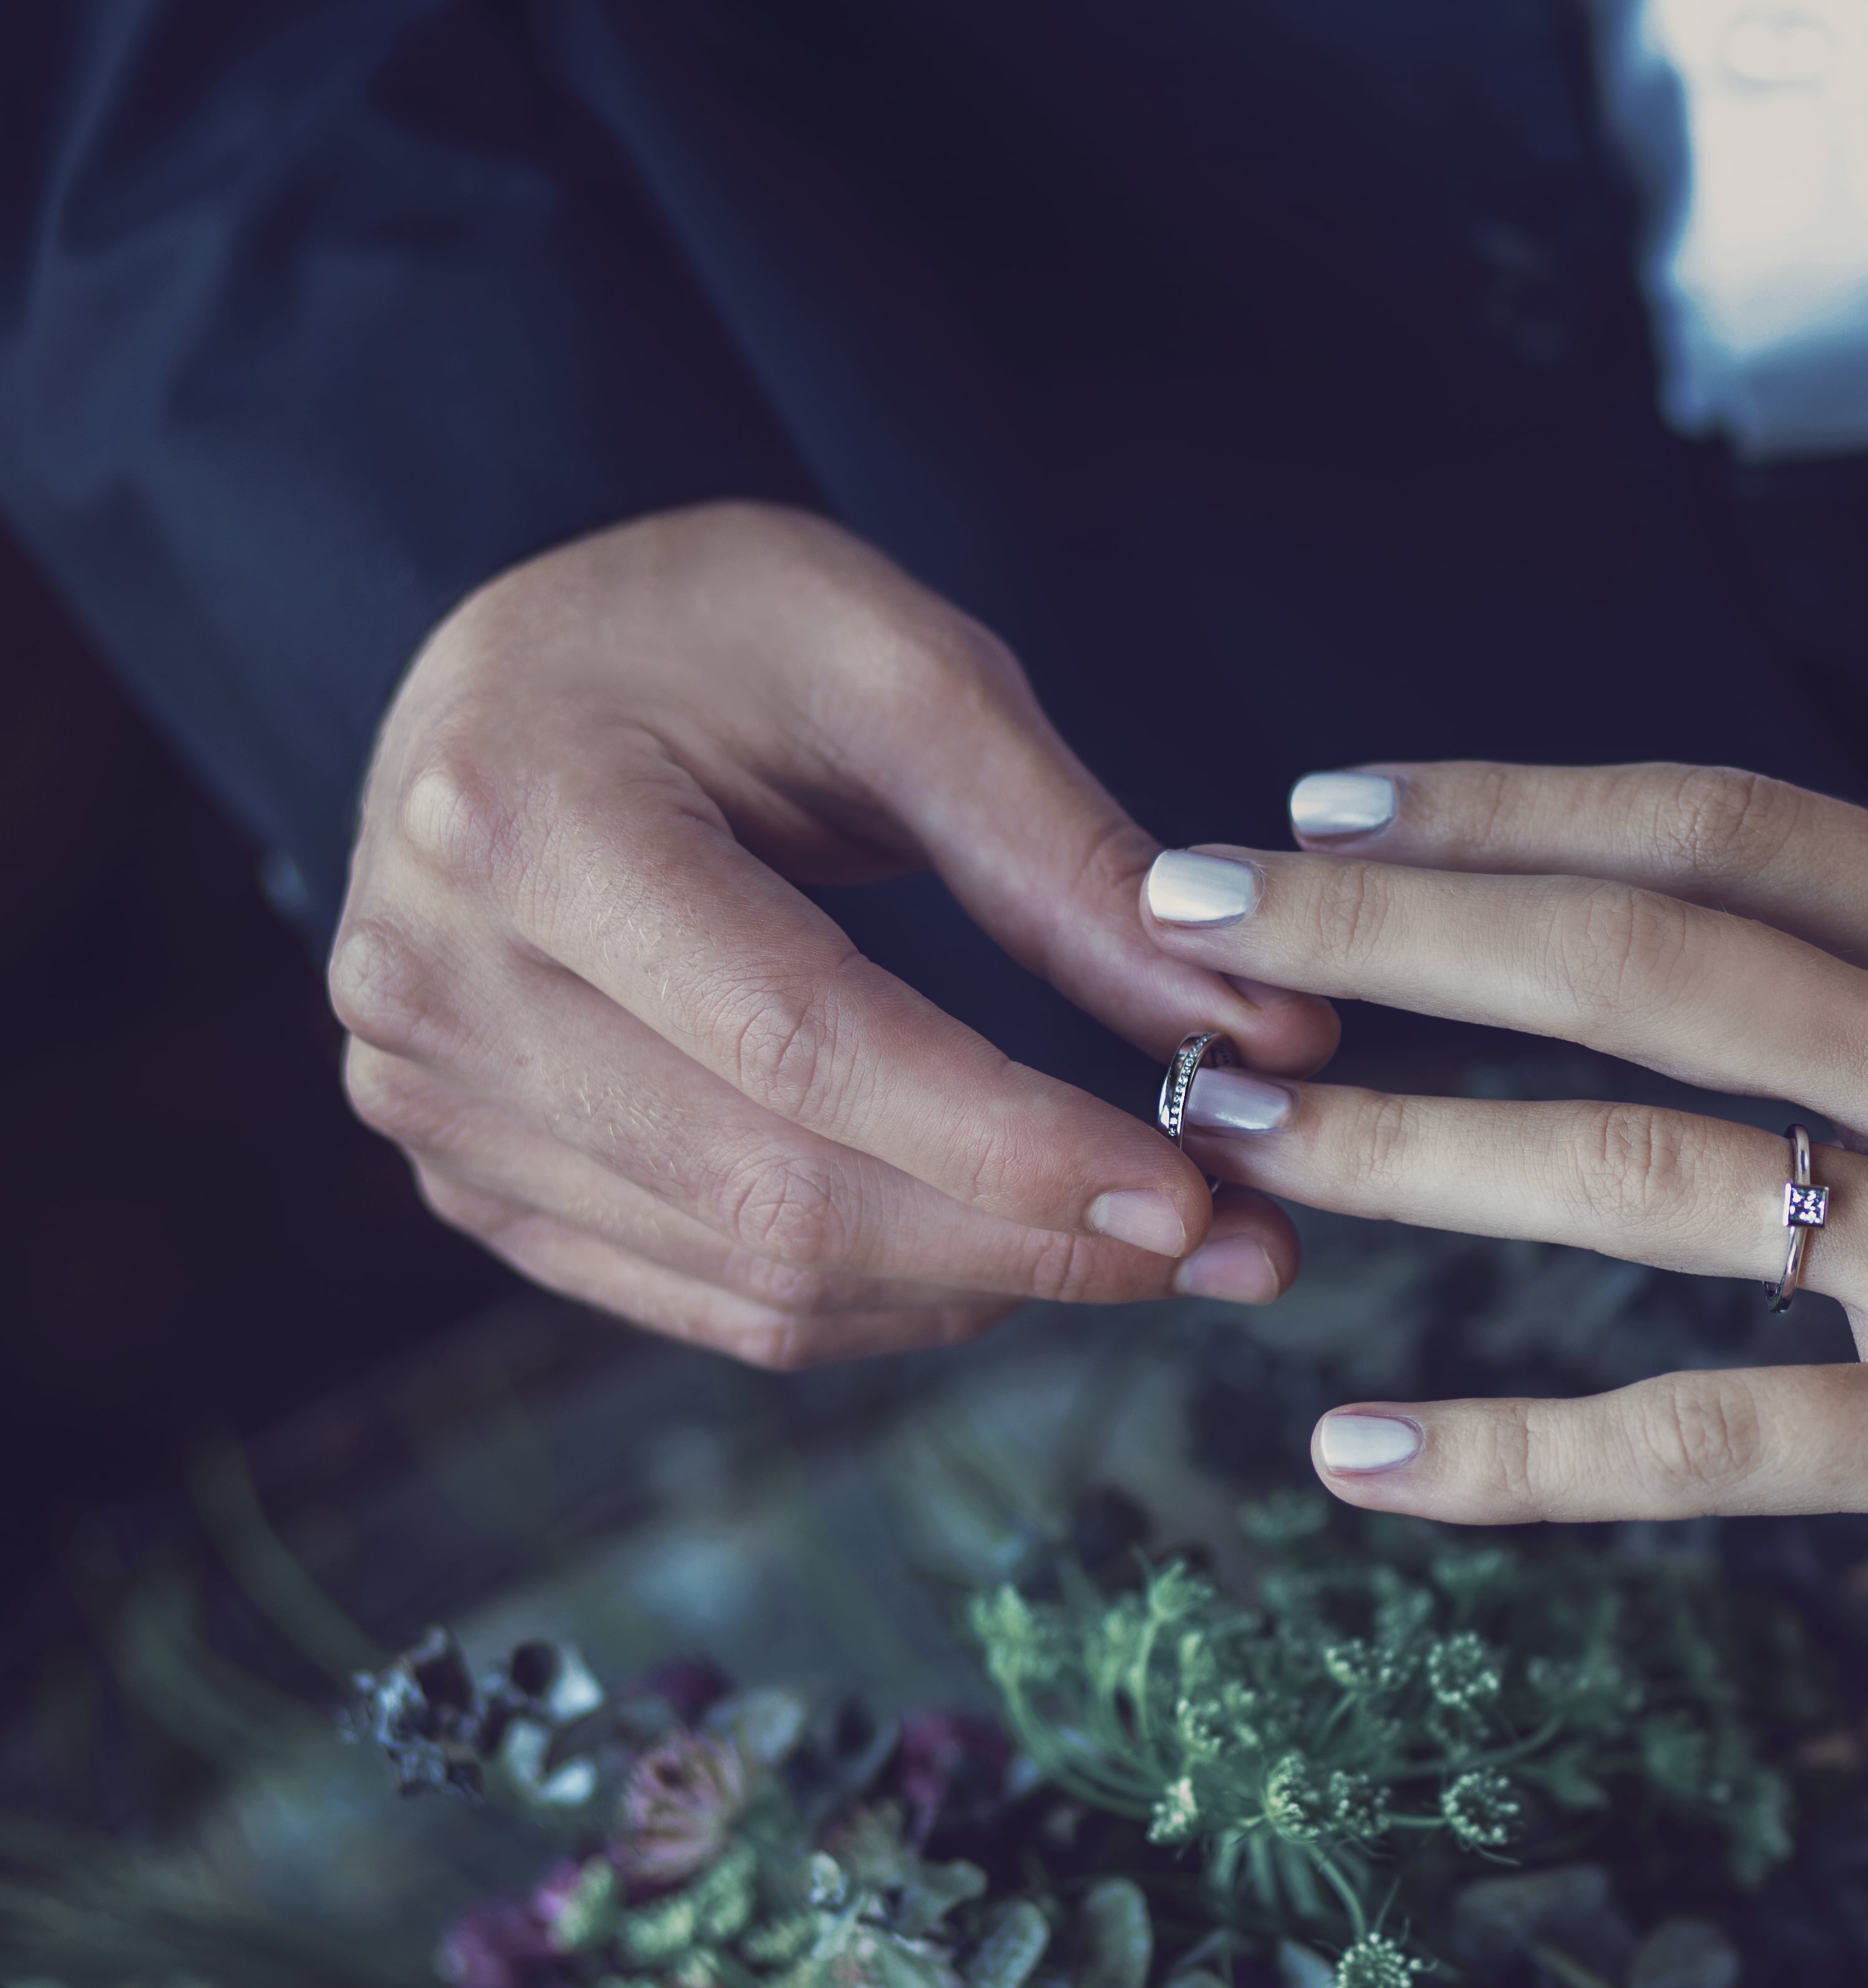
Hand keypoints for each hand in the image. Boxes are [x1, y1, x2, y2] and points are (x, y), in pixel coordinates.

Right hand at [331, 503, 1332, 1364]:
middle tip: (1239, 1252)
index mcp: (523, 818)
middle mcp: (437, 980)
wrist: (518, 674)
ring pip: (756, 1274)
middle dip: (1034, 1241)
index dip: (1012, 1144)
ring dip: (984, 1288)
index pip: (803, 1043)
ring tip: (1163, 1255)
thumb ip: (1068, 861)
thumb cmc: (713, 633)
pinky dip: (888, 1301)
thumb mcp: (901, 672)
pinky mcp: (471, 1176)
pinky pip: (707, 1296)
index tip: (1198, 1197)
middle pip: (779, 1189)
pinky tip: (1014, 1256)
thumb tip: (1262, 1033)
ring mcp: (432, 1100)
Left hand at [1134, 762, 1867, 1685]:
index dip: (1540, 797)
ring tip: (1222, 1142)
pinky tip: (1370, 1474)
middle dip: (1395, 915)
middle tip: (1193, 903)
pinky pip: (1719, 1441)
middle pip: (1647, 941)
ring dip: (1405, 1145)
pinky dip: (1524, 1458)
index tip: (1374, 796)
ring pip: (1639, 1160)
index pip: (1754, 834)